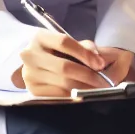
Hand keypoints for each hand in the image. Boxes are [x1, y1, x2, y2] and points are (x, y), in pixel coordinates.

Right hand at [13, 33, 130, 95]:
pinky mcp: (33, 90)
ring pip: (63, 83)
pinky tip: (84, 95)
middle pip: (64, 66)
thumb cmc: (58, 52)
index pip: (64, 42)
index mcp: (40, 37)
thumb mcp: (70, 44)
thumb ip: (86, 47)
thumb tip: (98, 60)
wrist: (38, 65)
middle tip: (104, 82)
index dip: (84, 53)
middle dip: (88, 75)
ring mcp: (30, 74)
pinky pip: (59, 95)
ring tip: (98, 89)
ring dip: (84, 88)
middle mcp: (30, 55)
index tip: (100, 64)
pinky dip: (74, 96)